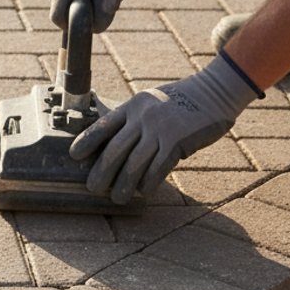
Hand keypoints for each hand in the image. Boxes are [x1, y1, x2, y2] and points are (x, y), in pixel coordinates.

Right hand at [44, 0, 134, 32]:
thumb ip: (104, 13)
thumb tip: (92, 30)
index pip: (58, 19)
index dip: (74, 24)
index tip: (91, 16)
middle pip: (59, 15)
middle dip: (78, 14)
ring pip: (61, 9)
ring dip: (78, 7)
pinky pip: (62, 2)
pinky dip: (75, 1)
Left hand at [70, 54, 259, 203]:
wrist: (214, 91)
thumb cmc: (179, 100)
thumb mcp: (150, 102)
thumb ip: (133, 119)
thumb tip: (113, 144)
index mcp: (132, 106)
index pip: (103, 125)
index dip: (86, 142)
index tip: (74, 156)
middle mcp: (143, 117)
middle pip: (115, 149)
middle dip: (101, 171)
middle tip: (93, 188)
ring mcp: (160, 129)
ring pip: (135, 163)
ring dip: (123, 183)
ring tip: (117, 197)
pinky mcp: (178, 141)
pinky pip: (159, 167)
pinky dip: (149, 182)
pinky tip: (143, 191)